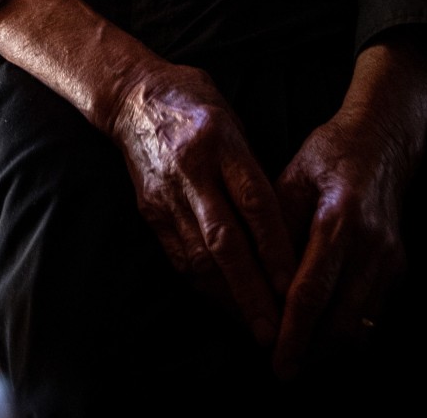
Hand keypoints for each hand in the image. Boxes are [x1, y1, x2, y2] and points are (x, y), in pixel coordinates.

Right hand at [104, 60, 296, 347]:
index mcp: (219, 140)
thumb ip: (252, 169)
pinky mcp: (149, 210)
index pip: (254, 203)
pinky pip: (178, 256)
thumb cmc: (195, 102)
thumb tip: (282, 226)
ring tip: (253, 326)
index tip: (294, 286)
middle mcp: (192, 169)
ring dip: (227, 297)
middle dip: (250, 290)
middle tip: (273, 330)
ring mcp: (166, 193)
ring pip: (198, 256)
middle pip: (225, 240)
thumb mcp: (233, 121)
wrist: (132, 95)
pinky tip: (222, 303)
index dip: (275, 249)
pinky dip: (202, 285)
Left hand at [271, 36, 426, 380]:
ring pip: (361, 327)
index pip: (311, 291)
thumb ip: (276, 227)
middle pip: (340, 321)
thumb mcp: (292, 177)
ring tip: (300, 355)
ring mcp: (391, 260)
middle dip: (310, 351)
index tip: (276, 361)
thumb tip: (256, 279)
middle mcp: (371, 245)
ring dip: (329, 348)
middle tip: (283, 367)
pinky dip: (349, 332)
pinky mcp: (400, 268)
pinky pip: (374, 316)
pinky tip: (324, 332)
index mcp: (339, 219)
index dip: (292, 333)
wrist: (383, 141)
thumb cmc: (328, 155)